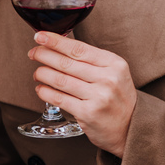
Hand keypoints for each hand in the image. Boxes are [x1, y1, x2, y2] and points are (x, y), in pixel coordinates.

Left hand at [29, 32, 136, 154]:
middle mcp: (107, 79)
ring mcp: (98, 97)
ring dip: (42, 74)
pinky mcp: (88, 113)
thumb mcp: (114, 73)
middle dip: (44, 55)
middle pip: (67, 63)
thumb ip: (92, 60)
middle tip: (33, 53)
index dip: (55, 41)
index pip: (78, 48)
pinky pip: (60, 99)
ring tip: (37, 72)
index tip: (39, 36)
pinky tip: (40, 88)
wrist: (131, 127)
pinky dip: (45, 92)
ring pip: (60, 80)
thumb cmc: (118, 98)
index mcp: (114, 64)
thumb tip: (60, 46)